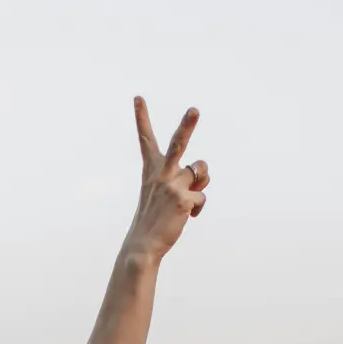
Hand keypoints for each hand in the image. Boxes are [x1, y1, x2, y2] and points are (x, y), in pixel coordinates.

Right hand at [124, 97, 206, 262]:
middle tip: (195, 109)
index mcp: (151, 170)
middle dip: (188, 125)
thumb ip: (184, 177)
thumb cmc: (155, 219)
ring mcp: (172, 186)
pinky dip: (198, 207)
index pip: (145, 140)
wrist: (144, 245)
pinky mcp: (183, 199)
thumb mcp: (165, 194)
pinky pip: (202, 196)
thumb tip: (203, 171)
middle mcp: (161, 174)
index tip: (138, 98)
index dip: (142, 118)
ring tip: (186, 198)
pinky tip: (187, 217)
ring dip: (201, 182)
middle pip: (178, 143)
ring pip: (201, 170)